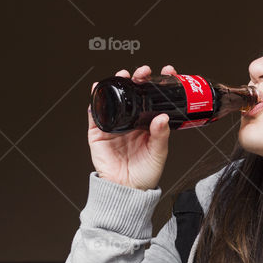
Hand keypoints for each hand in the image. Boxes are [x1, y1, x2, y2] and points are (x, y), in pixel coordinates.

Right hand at [87, 64, 178, 189]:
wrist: (127, 191)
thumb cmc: (145, 174)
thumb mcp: (158, 154)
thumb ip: (160, 135)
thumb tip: (161, 117)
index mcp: (147, 124)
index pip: (153, 98)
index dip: (158, 84)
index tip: (167, 72)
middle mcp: (131, 121)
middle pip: (133, 93)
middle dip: (137, 78)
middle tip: (143, 72)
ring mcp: (115, 125)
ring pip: (114, 98)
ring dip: (116, 83)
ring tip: (122, 75)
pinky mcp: (98, 132)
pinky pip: (95, 113)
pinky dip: (95, 100)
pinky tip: (98, 89)